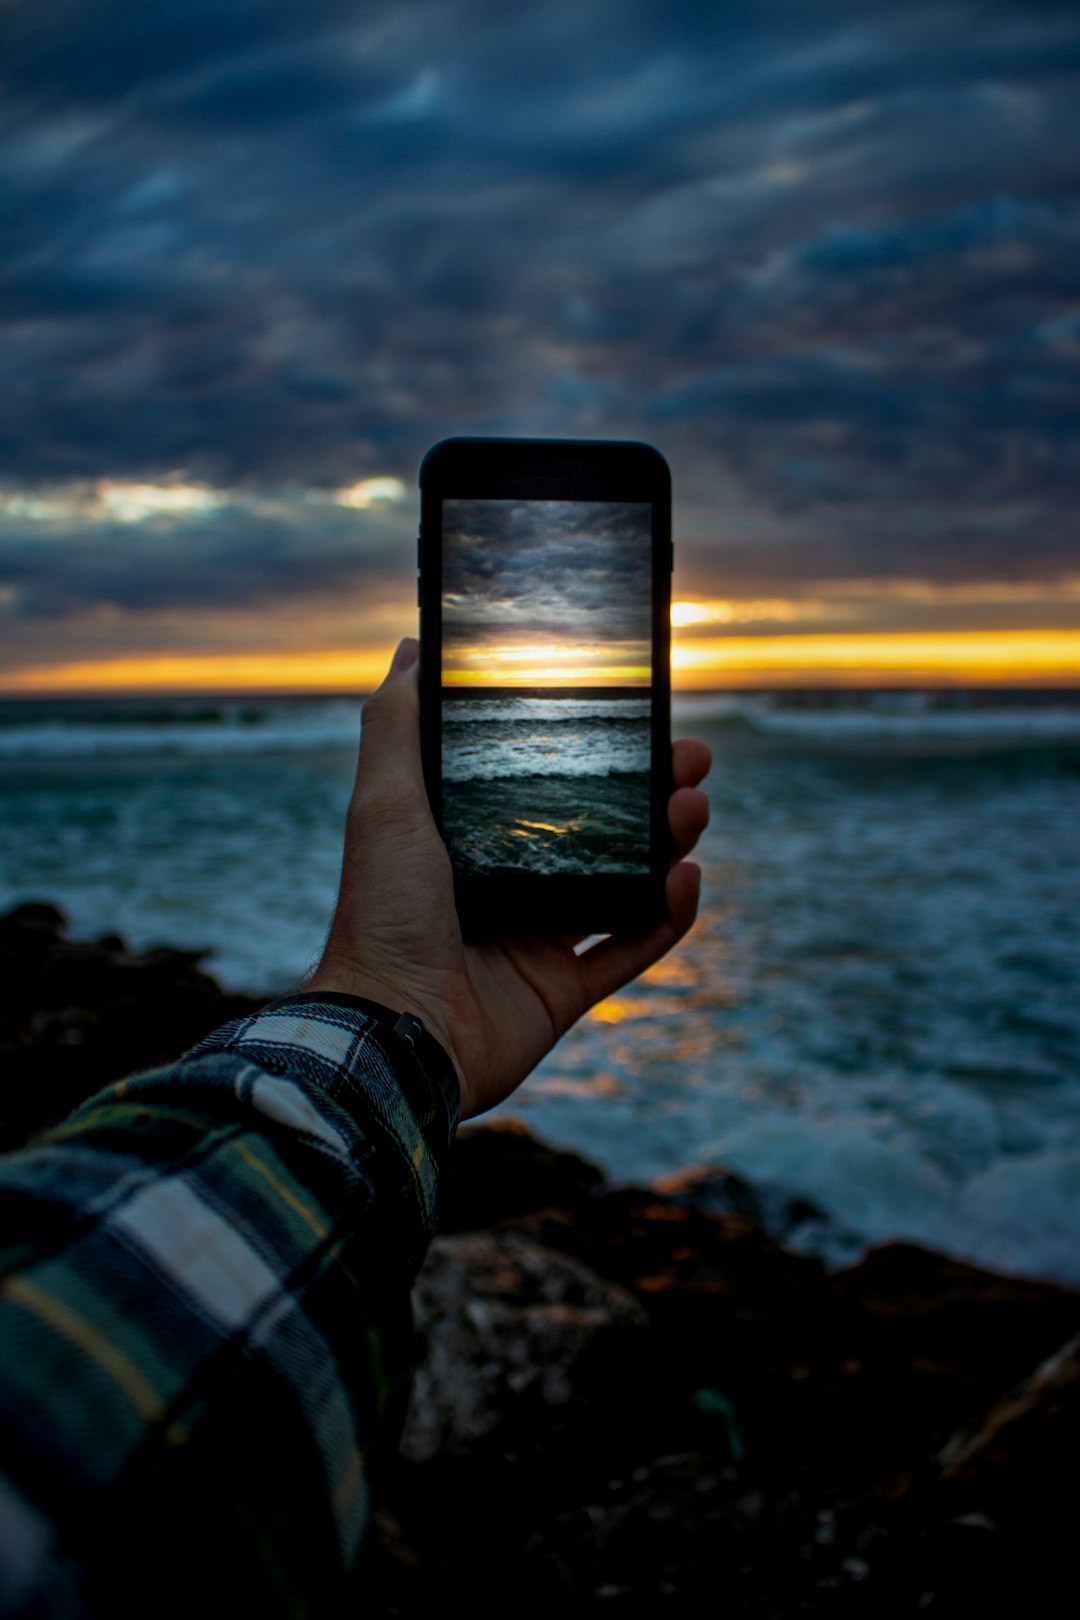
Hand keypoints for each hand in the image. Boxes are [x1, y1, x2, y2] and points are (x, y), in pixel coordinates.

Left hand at [308, 639, 710, 1118]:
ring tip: (693, 807)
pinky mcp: (564, 991)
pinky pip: (634, 949)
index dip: (596, 748)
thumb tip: (413, 646)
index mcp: (470, 840)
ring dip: (669, 841)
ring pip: (626, 881)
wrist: (391, 1031)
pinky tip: (688, 878)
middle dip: (652, 788)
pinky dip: (669, 916)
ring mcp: (538, 939)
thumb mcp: (383, 802)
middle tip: (690, 756)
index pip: (547, 782)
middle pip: (600, 826)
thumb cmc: (381, 913)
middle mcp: (508, 884)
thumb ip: (396, 725)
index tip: (637, 710)